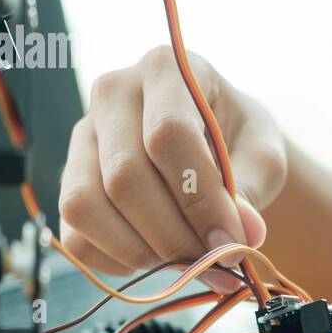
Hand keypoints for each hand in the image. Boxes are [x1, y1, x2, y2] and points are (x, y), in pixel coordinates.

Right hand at [58, 46, 284, 290]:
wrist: (215, 142)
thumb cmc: (240, 141)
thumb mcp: (263, 155)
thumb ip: (253, 189)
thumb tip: (242, 235)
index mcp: (167, 68)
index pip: (168, 134)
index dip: (200, 199)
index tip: (233, 243)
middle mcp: (112, 93)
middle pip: (124, 177)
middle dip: (174, 235)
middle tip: (217, 264)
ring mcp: (82, 136)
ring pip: (85, 206)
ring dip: (141, 252)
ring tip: (189, 262)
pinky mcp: (67, 179)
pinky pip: (75, 236)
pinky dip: (117, 261)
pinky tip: (158, 258)